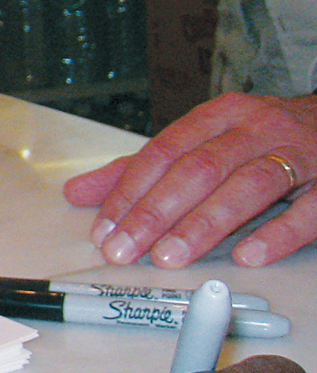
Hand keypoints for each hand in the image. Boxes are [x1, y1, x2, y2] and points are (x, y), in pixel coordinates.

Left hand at [64, 93, 316, 268]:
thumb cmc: (263, 138)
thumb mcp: (203, 142)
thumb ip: (142, 169)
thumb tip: (78, 193)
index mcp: (220, 116)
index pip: (163, 151)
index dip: (129, 191)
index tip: (104, 229)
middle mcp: (258, 129)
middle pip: (199, 168)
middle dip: (156, 212)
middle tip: (126, 249)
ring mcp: (300, 154)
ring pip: (249, 185)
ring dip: (205, 223)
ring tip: (171, 256)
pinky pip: (309, 210)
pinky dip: (278, 233)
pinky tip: (248, 255)